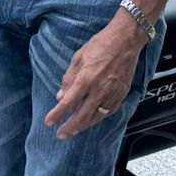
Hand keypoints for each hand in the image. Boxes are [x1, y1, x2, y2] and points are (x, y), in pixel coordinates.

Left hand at [43, 15, 147, 138]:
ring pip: (96, 117)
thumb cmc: (101, 45)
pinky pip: (108, 112)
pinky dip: (98, 118)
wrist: (125, 41)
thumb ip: (69, 79)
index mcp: (86, 79)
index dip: (57, 115)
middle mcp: (99, 90)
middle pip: (81, 116)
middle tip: (61, 134)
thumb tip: (60, 96)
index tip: (49, 122)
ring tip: (74, 130)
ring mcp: (112, 94)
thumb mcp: (78, 58)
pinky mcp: (121, 95)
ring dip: (83, 126)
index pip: (67, 103)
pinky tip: (92, 120)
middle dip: (69, 127)